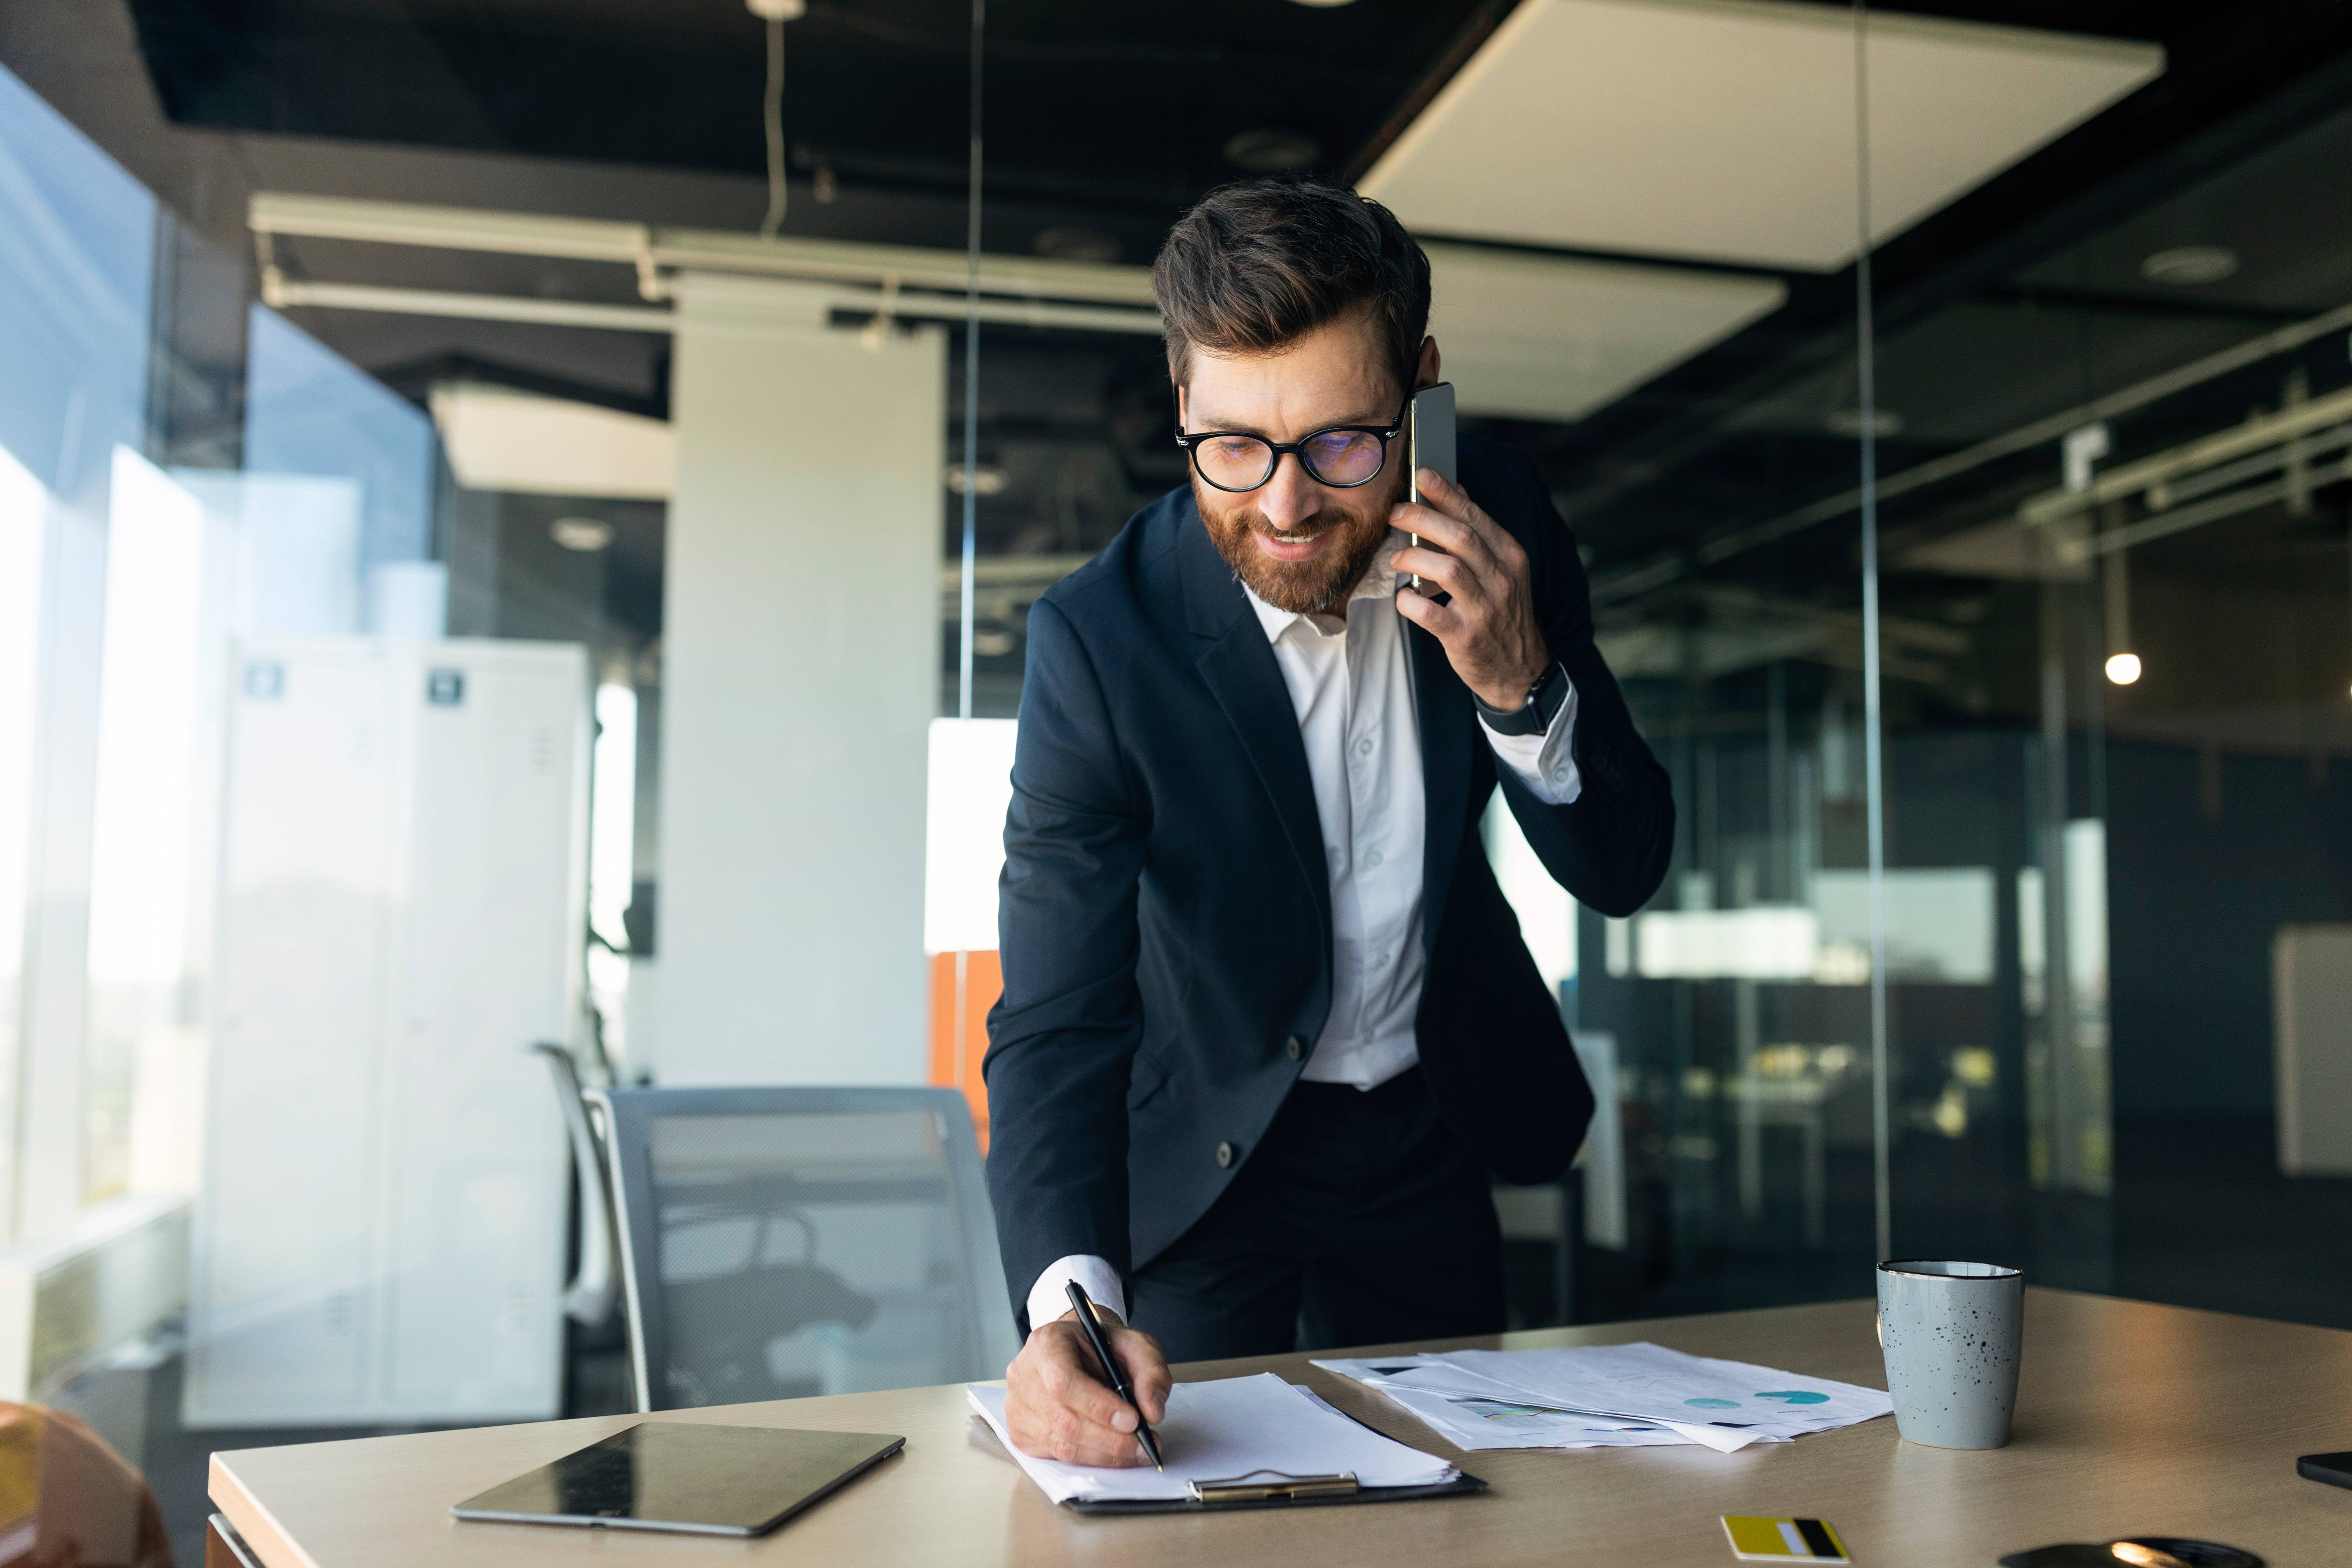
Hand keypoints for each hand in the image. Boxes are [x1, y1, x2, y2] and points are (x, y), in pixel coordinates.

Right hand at [1003, 1311, 1170, 1466]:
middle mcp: (1024, 1375)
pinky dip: (1092, 1460)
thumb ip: (1150, 1372)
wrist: (1079, 1352)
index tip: (1133, 1420)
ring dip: (1106, 1455)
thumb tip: (1152, 1411)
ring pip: (1062, 1444)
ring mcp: (1017, 1407)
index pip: (1064, 1382)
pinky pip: (1057, 1456)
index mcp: (1046, 1343)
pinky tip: (1114, 1453)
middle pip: (1064, 1420)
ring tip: (1138, 1451)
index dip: (1098, 1406)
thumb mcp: (1136, 1345)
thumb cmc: (1103, 1348)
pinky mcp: (1021, 1432)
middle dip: (1111, 1439)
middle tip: (1146, 1444)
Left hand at [1390, 468, 1549, 712]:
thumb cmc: (1501, 615)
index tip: (1422, 476)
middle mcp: (1501, 579)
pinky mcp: (1465, 637)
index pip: (1475, 517)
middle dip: (1422, 519)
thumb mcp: (1502, 570)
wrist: (1519, 670)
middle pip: (1460, 537)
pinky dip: (1409, 601)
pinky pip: (1429, 613)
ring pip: (1447, 570)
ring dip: (1414, 558)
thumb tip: (1457, 492)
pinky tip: (1404, 597)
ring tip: (1397, 558)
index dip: (1446, 495)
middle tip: (1395, 513)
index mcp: (1510, 557)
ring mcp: (1484, 609)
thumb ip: (1480, 533)